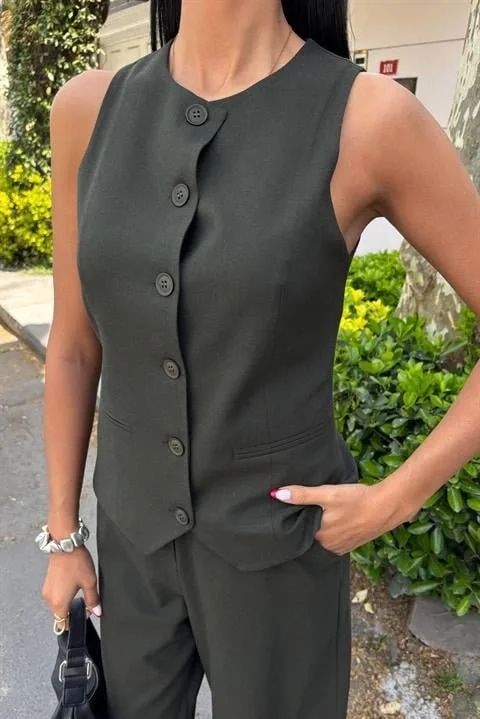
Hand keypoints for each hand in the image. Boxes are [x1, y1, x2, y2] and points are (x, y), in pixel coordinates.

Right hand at [41, 545, 101, 624]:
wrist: (65, 544)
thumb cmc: (76, 562)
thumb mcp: (89, 582)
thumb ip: (93, 600)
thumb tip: (97, 612)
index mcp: (59, 603)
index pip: (64, 624)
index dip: (76, 621)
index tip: (85, 614)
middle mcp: (49, 600)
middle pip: (60, 615)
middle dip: (73, 612)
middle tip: (87, 601)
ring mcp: (47, 591)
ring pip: (57, 605)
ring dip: (68, 603)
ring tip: (80, 590)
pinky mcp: (47, 583)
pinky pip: (55, 596)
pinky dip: (63, 595)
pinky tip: (73, 585)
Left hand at [270, 481, 404, 554]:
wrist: (388, 506)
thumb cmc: (357, 500)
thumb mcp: (327, 494)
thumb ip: (302, 495)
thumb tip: (276, 494)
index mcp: (320, 538)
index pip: (300, 531)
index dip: (296, 520)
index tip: (290, 512)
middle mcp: (330, 547)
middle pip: (313, 534)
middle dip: (310, 523)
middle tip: (306, 508)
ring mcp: (343, 546)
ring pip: (326, 536)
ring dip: (324, 526)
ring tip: (322, 512)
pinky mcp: (354, 542)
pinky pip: (337, 537)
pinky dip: (335, 528)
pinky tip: (337, 517)